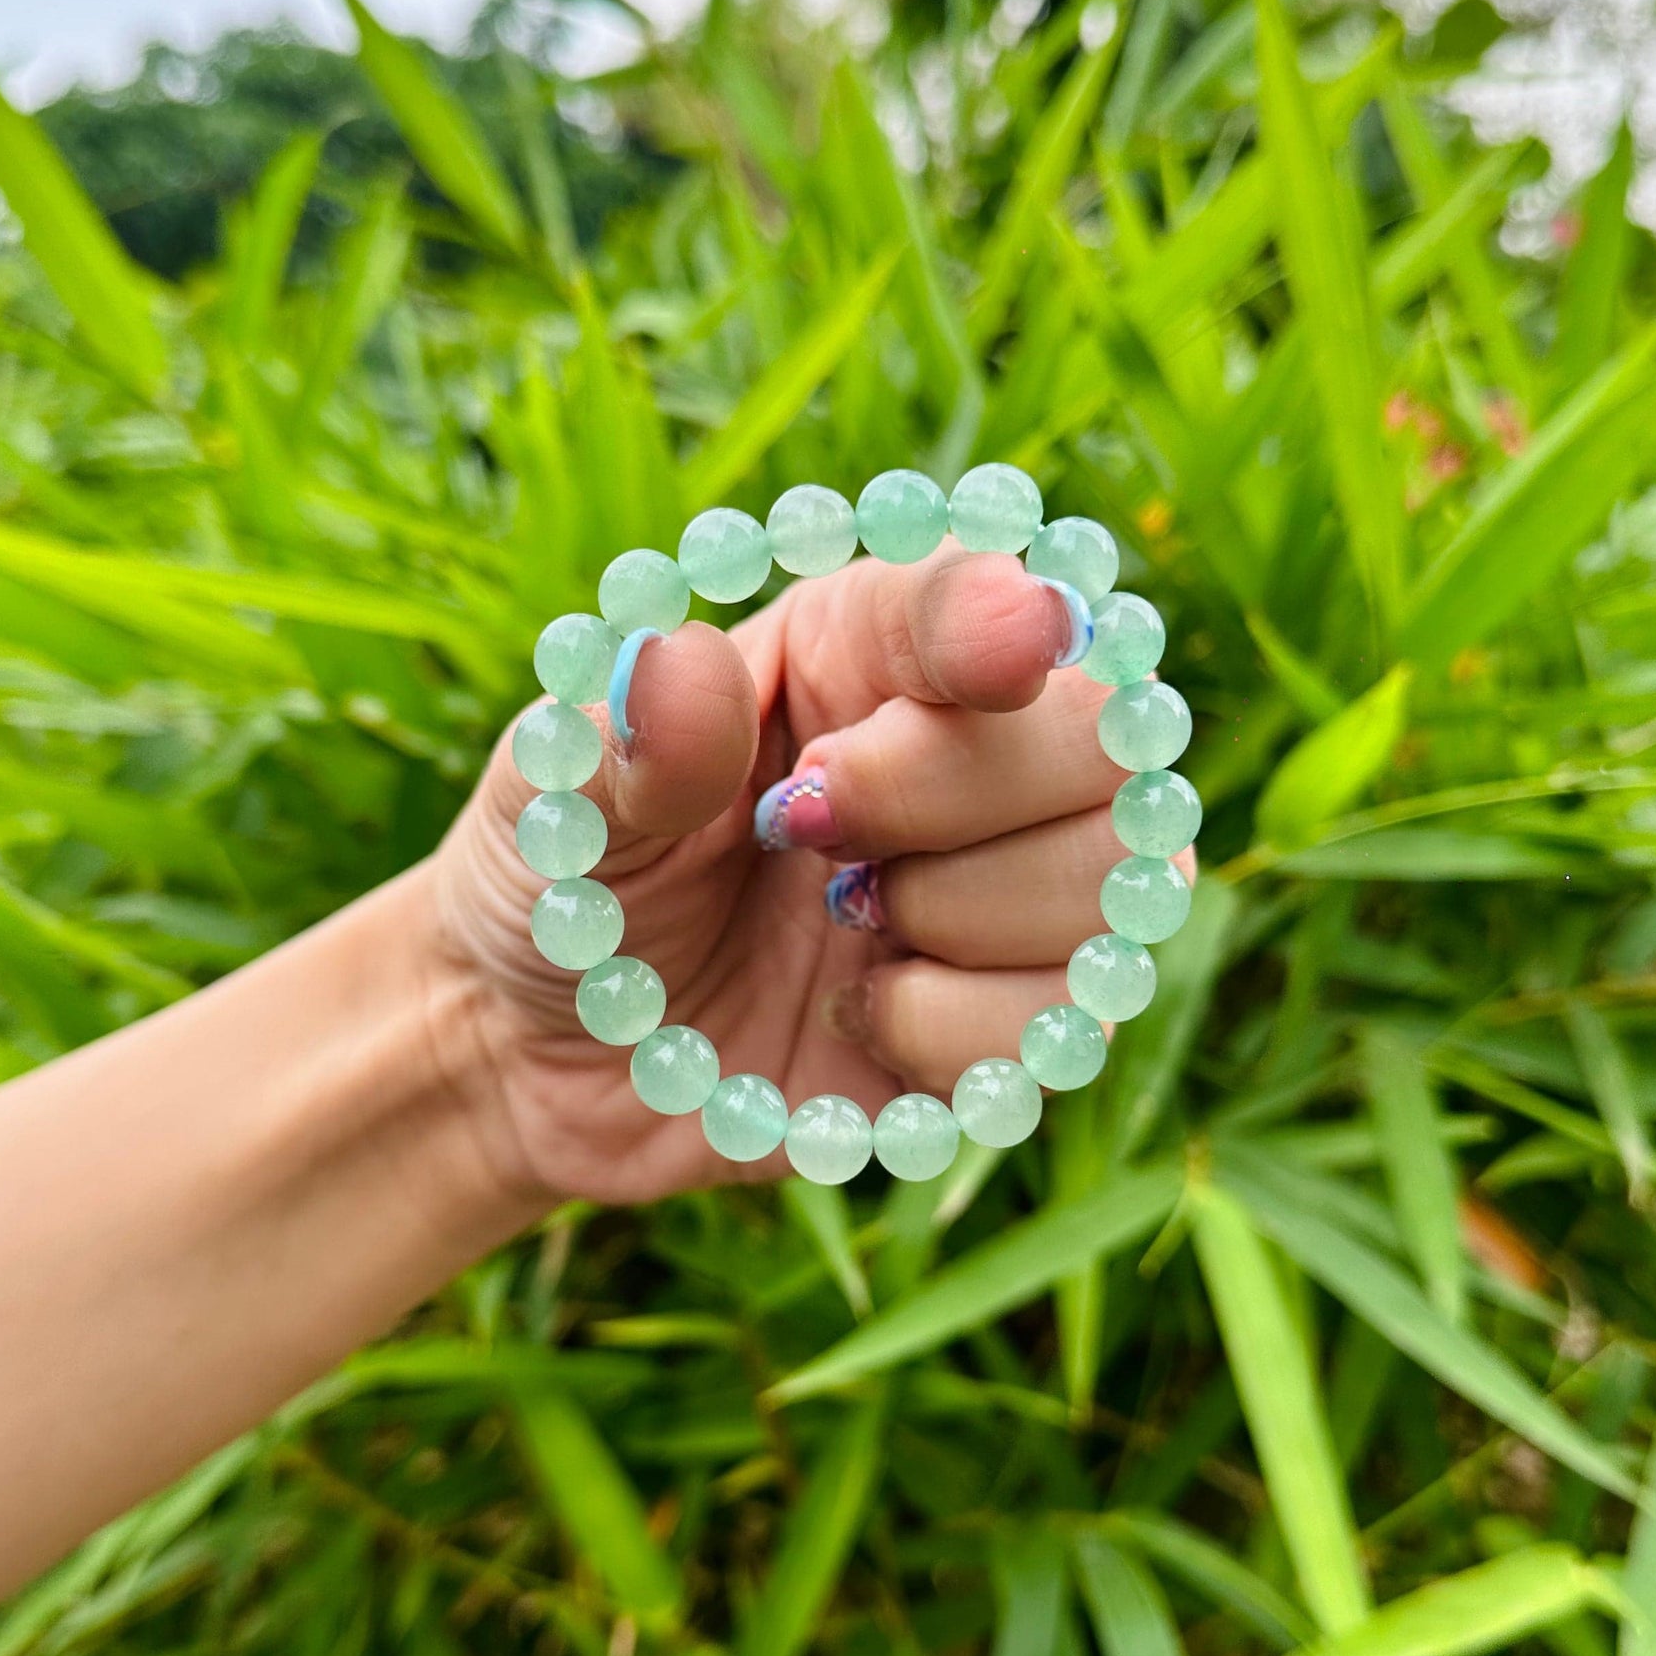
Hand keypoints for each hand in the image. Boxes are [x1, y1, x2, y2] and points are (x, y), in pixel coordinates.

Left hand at [431, 544, 1193, 1207]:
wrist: (542, 1057)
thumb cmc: (557, 879)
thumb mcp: (558, 798)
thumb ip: (626, 741)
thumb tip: (673, 667)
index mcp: (854, 655)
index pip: (975, 598)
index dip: (1001, 618)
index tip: (1004, 644)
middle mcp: (959, 758)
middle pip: (1100, 733)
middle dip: (958, 789)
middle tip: (805, 829)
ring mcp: (996, 897)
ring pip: (1113, 879)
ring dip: (957, 912)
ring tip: (836, 921)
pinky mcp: (998, 1029)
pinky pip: (1057, 1026)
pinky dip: (944, 1030)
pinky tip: (853, 1015)